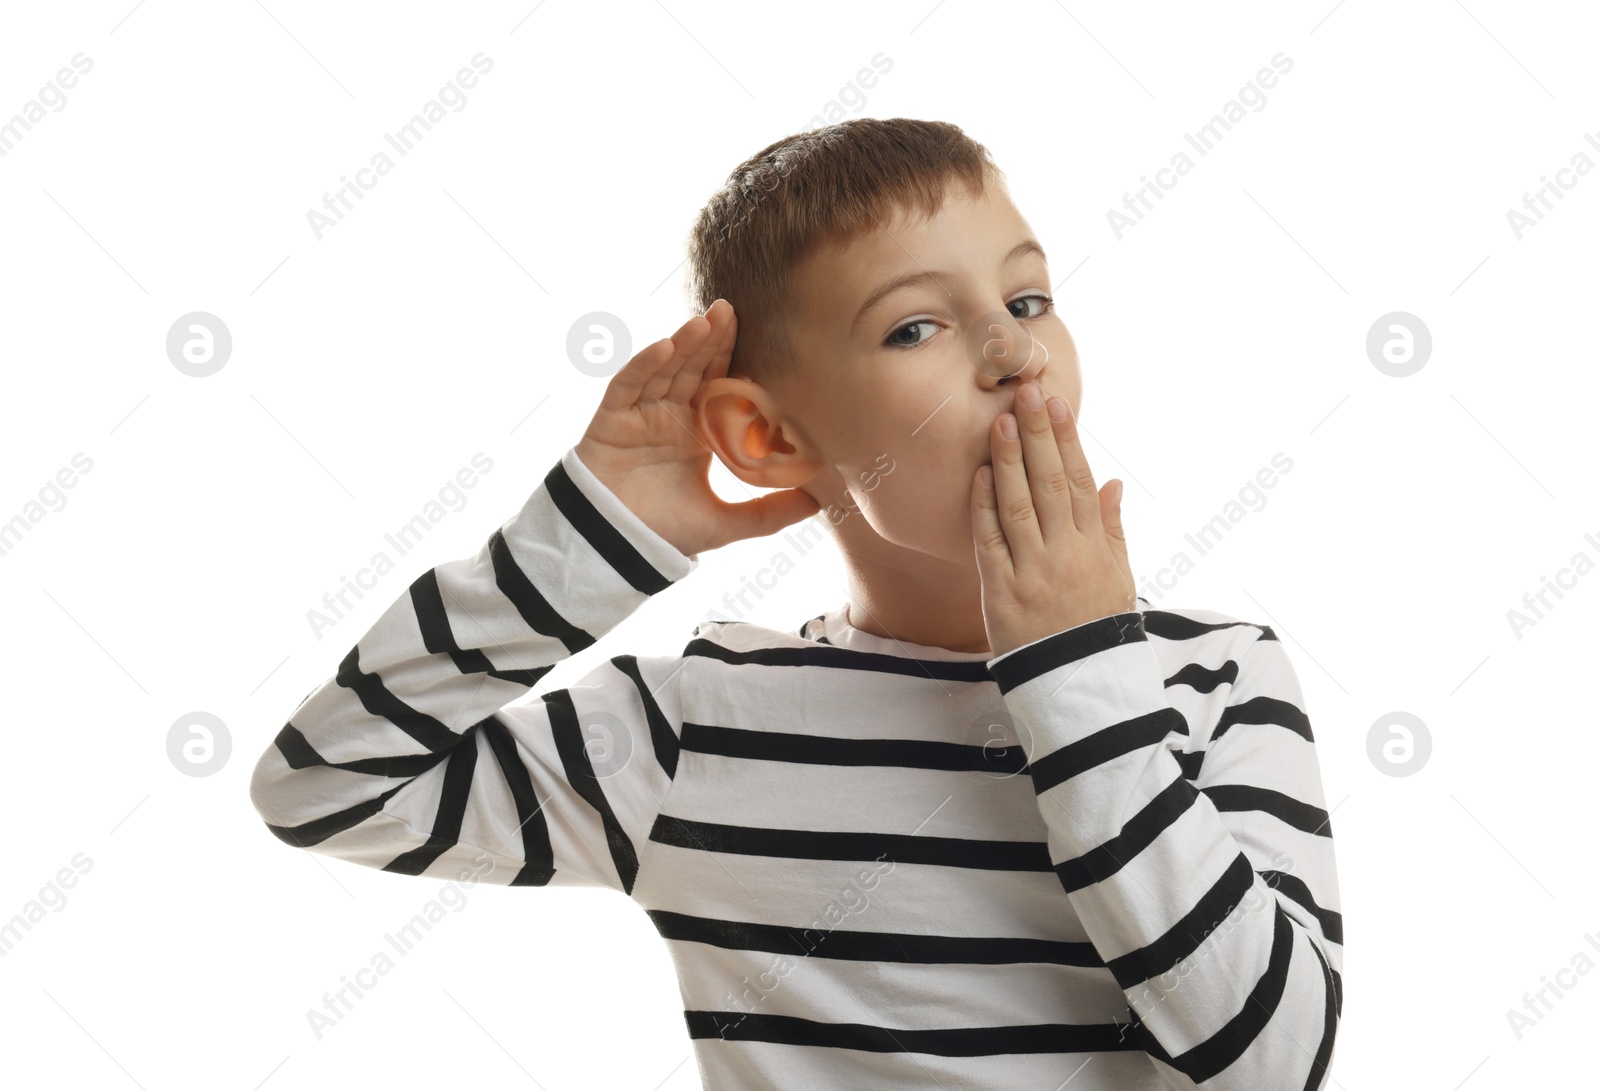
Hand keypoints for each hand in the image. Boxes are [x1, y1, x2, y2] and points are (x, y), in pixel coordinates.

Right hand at [573, 299, 820, 558]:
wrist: (618, 550)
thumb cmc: (666, 532)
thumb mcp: (727, 522)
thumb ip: (770, 512)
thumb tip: (818, 502)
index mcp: (697, 432)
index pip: (717, 384)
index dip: (731, 357)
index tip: (757, 331)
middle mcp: (668, 416)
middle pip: (690, 367)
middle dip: (709, 339)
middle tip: (730, 309)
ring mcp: (639, 414)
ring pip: (662, 369)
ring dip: (681, 344)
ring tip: (704, 322)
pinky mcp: (611, 420)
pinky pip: (628, 385)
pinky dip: (644, 365)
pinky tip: (664, 346)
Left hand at [971, 380, 1136, 657]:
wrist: (1080, 687)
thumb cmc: (1098, 628)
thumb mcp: (1119, 579)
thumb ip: (1113, 529)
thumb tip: (1113, 482)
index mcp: (1096, 547)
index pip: (1081, 482)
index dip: (1067, 441)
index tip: (1056, 404)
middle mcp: (1066, 554)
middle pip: (1051, 484)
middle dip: (1037, 436)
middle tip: (1025, 393)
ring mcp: (1033, 573)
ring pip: (1019, 506)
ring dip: (1009, 461)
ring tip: (999, 422)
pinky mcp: (1002, 594)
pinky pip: (991, 543)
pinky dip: (984, 508)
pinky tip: (979, 475)